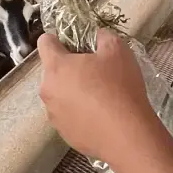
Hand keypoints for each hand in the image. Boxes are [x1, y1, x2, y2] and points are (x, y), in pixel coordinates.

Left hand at [37, 28, 163, 166]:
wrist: (127, 136)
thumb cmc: (120, 88)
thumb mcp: (118, 51)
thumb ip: (103, 36)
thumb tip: (97, 36)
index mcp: (56, 66)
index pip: (45, 42)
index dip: (60, 38)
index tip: (78, 44)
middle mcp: (48, 90)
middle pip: (53, 70)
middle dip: (70, 67)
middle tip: (95, 71)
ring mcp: (54, 114)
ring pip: (59, 94)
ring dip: (73, 91)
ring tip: (99, 96)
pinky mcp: (64, 134)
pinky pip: (68, 115)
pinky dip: (79, 112)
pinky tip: (99, 116)